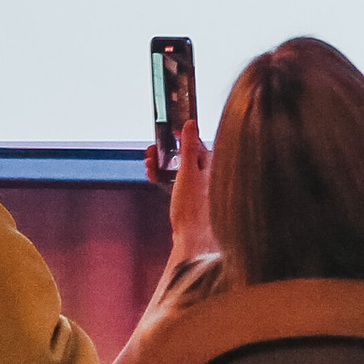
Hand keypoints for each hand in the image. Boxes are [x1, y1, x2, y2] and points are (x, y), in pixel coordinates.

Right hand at [149, 117, 213, 257]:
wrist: (192, 239)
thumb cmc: (193, 209)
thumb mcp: (187, 171)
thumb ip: (188, 146)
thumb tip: (190, 124)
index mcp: (213, 166)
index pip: (196, 144)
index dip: (180, 137)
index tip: (169, 133)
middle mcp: (210, 176)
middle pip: (186, 156)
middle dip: (167, 152)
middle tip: (153, 151)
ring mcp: (201, 188)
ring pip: (180, 169)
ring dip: (163, 164)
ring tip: (149, 165)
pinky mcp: (193, 200)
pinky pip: (178, 182)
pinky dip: (166, 178)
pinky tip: (155, 177)